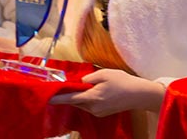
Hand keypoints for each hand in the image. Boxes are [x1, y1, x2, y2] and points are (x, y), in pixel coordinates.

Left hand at [49, 69, 165, 115]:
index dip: (58, 98)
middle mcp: (93, 108)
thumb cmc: (122, 81)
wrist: (139, 94)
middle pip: (75, 102)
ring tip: (80, 86)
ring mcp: (97, 112)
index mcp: (92, 97)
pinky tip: (91, 92)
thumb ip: (89, 78)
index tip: (48, 97)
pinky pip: (88, 106)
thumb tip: (79, 83)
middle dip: (69, 94)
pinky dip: (86, 100)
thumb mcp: (105, 73)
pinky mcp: (102, 113)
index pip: (70, 99)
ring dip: (78, 97)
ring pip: (81, 104)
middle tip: (63, 85)